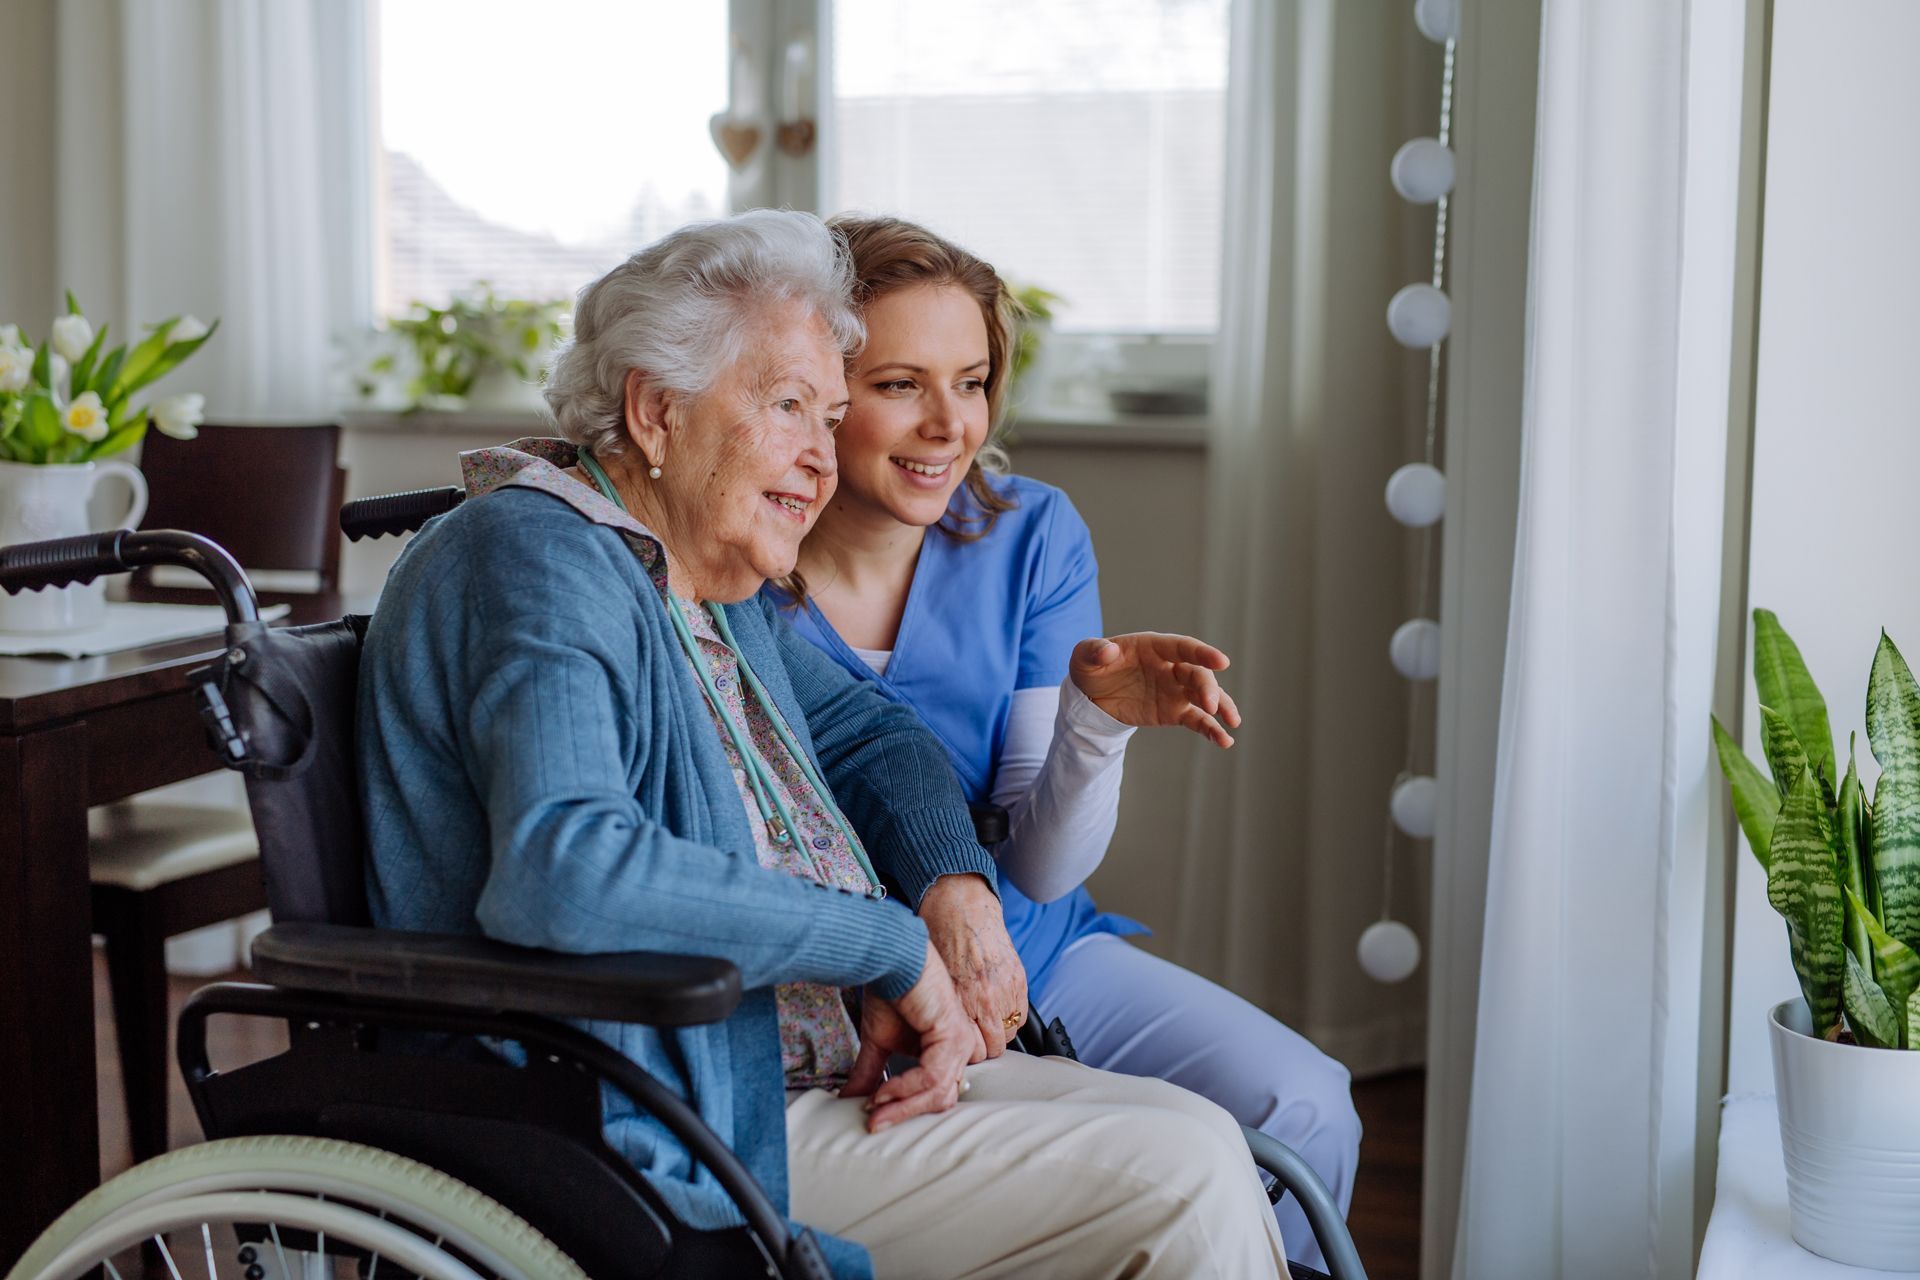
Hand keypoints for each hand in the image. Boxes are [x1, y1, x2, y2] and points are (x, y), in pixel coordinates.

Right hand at [841, 940, 983, 1131]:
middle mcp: (961, 1049)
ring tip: (874, 1111)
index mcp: (948, 1051)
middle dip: (905, 1114)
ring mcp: (961, 1043)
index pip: (935, 1094)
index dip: (906, 1109)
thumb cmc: (891, 990)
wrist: (891, 958)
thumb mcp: (878, 1042)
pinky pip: (932, 1076)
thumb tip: (851, 1102)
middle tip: (874, 1123)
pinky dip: (905, 1088)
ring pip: (938, 1093)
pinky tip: (882, 1092)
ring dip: (902, 1106)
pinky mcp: (953, 1036)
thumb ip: (871, 1073)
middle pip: (940, 1099)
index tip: (873, 1119)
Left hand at [918, 873, 1027, 1059]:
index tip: (963, 1047)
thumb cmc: (939, 939)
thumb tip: (947, 1034)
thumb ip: (944, 1010)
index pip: (974, 1051)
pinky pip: (1022, 1015)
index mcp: (959, 1001)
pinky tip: (1000, 1007)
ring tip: (987, 1020)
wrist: (960, 908)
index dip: (968, 1052)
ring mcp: (1005, 990)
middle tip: (976, 1036)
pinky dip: (1013, 1015)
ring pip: (1010, 1034)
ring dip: (1000, 1031)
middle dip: (985, 1046)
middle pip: (994, 1047)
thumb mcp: (932, 981)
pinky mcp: (1019, 979)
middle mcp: (984, 999)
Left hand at [1069, 632, 1240, 747]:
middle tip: (1210, 706)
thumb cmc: (1091, 667)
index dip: (1203, 653)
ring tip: (1233, 723)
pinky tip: (1224, 741)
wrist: (1090, 695)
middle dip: (1208, 688)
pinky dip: (1212, 729)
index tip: (1223, 661)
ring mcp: (1175, 690)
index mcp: (1154, 647)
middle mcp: (1171, 667)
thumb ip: (1094, 651)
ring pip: (1205, 696)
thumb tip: (1108, 651)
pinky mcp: (1174, 712)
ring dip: (1221, 707)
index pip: (1183, 647)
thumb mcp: (1084, 657)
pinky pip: (1197, 720)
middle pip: (1197, 674)